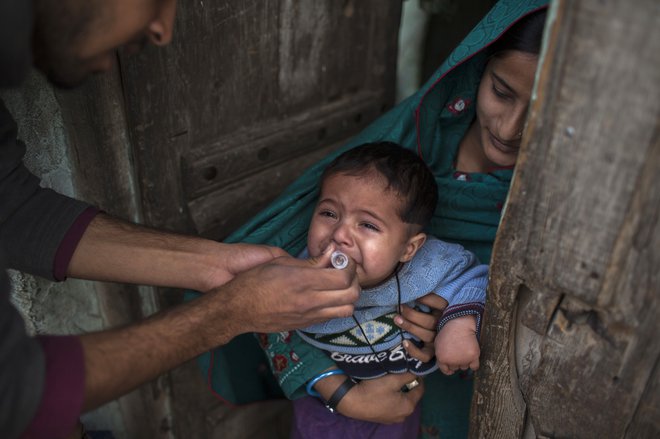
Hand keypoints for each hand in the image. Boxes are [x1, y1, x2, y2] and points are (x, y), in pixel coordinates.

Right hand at [204, 246, 359, 336]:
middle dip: (353, 280)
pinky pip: (332, 317)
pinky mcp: (305, 325)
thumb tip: (333, 252)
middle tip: (345, 271)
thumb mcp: (281, 262)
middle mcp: (310, 301)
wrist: (237, 309)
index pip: (344, 277)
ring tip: (338, 285)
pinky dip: (336, 306)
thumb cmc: (255, 281)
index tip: (343, 259)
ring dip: (348, 296)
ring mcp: (309, 316)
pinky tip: (325, 296)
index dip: (349, 266)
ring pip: (347, 310)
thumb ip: (312, 260)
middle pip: (351, 295)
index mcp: (303, 282)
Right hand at [335, 373, 423, 423]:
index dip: (418, 377)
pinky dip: (392, 399)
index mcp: (408, 406)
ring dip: (399, 392)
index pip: (420, 389)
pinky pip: (393, 406)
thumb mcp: (393, 379)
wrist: (352, 402)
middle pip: (411, 396)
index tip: (411, 368)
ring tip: (391, 381)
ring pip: (401, 401)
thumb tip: (418, 371)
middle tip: (400, 373)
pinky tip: (383, 392)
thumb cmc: (374, 390)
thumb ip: (408, 375)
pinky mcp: (383, 419)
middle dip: (408, 385)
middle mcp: (403, 416)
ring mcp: (393, 419)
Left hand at [394, 293, 447, 362]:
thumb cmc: (434, 313)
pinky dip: (414, 351)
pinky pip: (425, 356)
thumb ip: (429, 295)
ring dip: (410, 327)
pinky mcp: (433, 353)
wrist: (446, 338)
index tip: (413, 294)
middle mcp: (444, 327)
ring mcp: (439, 341)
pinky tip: (404, 342)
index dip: (426, 298)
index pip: (440, 304)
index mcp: (447, 312)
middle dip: (412, 314)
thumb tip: (414, 283)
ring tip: (396, 319)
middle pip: (430, 322)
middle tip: (399, 307)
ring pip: (426, 336)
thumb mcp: (435, 303)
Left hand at [434, 315, 479, 374]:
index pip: (445, 370)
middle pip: (455, 368)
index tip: (451, 366)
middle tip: (458, 352)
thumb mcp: (438, 343)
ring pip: (465, 367)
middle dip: (456, 362)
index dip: (448, 368)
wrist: (461, 324)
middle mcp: (452, 362)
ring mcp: (464, 360)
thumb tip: (444, 364)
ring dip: (465, 361)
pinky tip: (472, 355)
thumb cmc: (448, 332)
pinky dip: (474, 363)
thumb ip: (440, 355)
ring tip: (464, 349)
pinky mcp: (474, 357)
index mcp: (442, 358)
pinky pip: (474, 367)